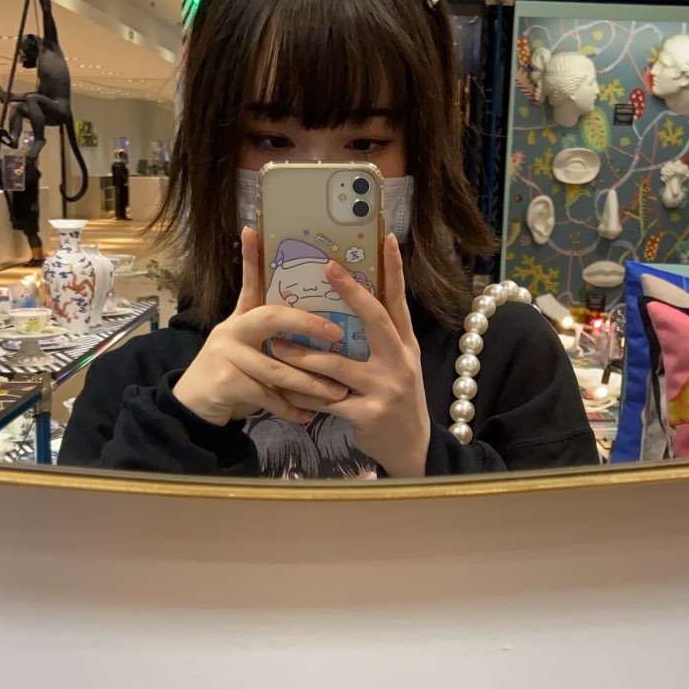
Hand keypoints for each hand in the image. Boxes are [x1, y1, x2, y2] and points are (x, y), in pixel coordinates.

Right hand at [172, 228, 350, 427]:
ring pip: (279, 368)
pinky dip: (291, 409)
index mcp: (240, 319)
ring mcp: (226, 356)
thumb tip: (319, 332)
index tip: (254, 231)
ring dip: (311, 383)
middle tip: (337, 333)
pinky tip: (309, 417)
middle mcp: (231, 331)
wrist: (194, 405)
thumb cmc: (231, 375)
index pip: (249, 283)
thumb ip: (273, 339)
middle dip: (307, 323)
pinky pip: (268, 395)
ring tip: (338, 392)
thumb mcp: (248, 349)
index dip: (250, 257)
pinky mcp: (226, 382)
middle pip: (272, 318)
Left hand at [271, 235, 430, 477]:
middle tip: (325, 267)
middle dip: (350, 291)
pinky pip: (326, 400)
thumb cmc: (397, 402)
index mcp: (405, 346)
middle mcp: (400, 361)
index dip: (394, 269)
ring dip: (302, 355)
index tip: (386, 238)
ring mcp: (385, 388)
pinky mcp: (368, 413)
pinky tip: (283, 390)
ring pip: (336, 365)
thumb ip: (380, 341)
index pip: (399, 301)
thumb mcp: (398, 367)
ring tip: (275, 346)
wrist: (413, 449)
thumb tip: (350, 308)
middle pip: (375, 319)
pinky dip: (302, 395)